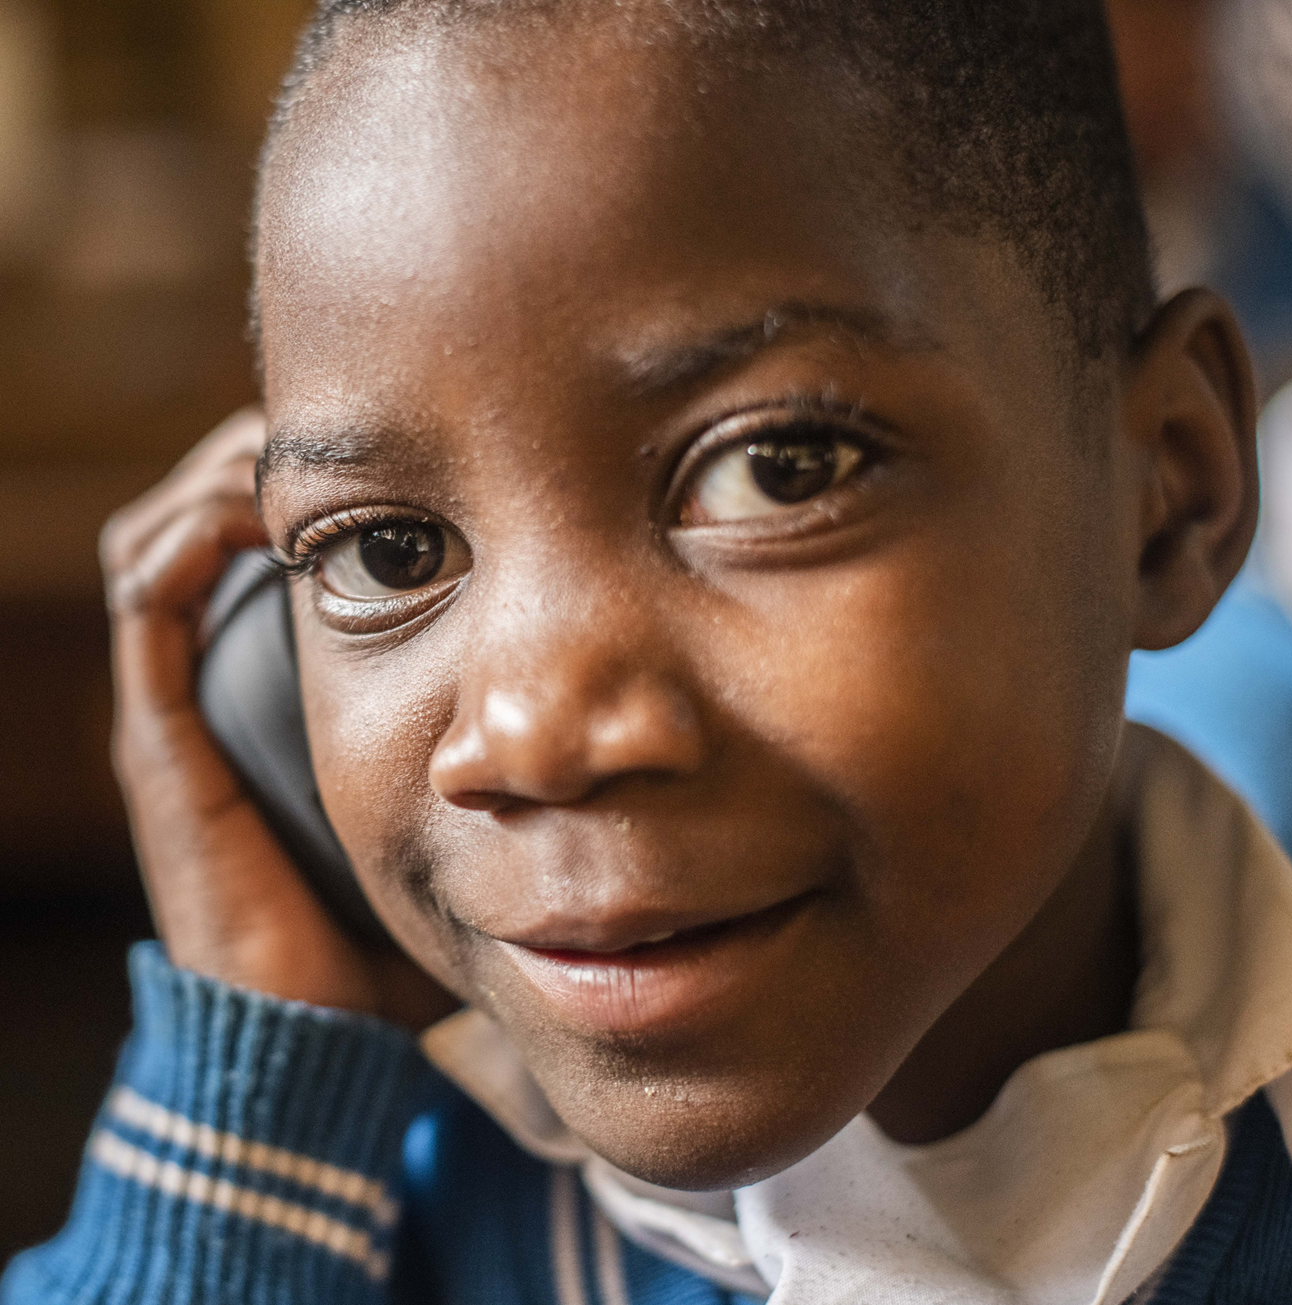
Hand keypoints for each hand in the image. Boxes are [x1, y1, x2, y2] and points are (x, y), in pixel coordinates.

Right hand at [101, 409, 456, 1030]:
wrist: (311, 1028)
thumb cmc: (390, 927)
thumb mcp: (460, 811)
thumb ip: (509, 759)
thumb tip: (607, 717)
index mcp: (279, 694)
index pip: (273, 548)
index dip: (325, 484)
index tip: (397, 441)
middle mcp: (220, 686)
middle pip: (213, 523)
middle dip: (270, 459)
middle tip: (347, 417)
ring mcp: (182, 705)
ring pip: (168, 540)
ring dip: (223, 477)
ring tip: (291, 444)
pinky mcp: (159, 737)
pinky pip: (148, 600)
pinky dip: (183, 537)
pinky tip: (249, 509)